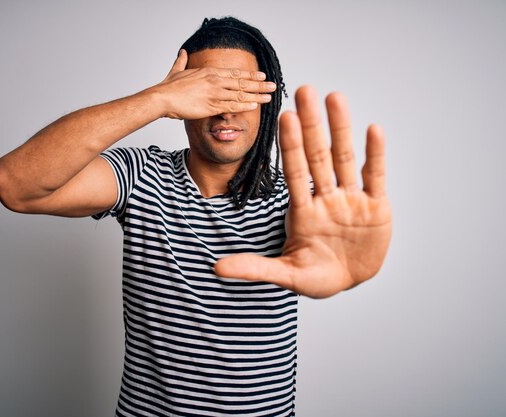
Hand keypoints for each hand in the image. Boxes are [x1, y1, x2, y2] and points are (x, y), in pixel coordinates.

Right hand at [155, 49, 276, 119]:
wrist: (163, 98)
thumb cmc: (169, 87)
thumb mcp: (177, 70)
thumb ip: (182, 61)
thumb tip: (182, 53)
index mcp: (209, 72)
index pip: (235, 73)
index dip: (250, 75)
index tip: (261, 75)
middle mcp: (215, 81)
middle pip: (242, 82)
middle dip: (259, 84)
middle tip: (272, 85)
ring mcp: (214, 93)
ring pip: (240, 94)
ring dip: (256, 95)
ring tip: (269, 96)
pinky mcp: (211, 106)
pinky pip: (232, 106)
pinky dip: (244, 105)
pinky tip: (255, 105)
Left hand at [215, 86, 392, 298]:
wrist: (350, 281)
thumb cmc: (317, 277)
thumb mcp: (286, 275)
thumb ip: (254, 268)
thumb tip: (216, 269)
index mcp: (302, 212)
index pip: (295, 172)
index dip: (290, 146)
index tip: (284, 117)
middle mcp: (326, 199)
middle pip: (318, 156)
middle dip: (312, 125)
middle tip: (303, 91)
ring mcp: (351, 201)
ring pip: (345, 159)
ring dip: (341, 129)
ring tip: (334, 97)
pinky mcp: (377, 208)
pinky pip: (374, 177)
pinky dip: (374, 155)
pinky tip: (373, 129)